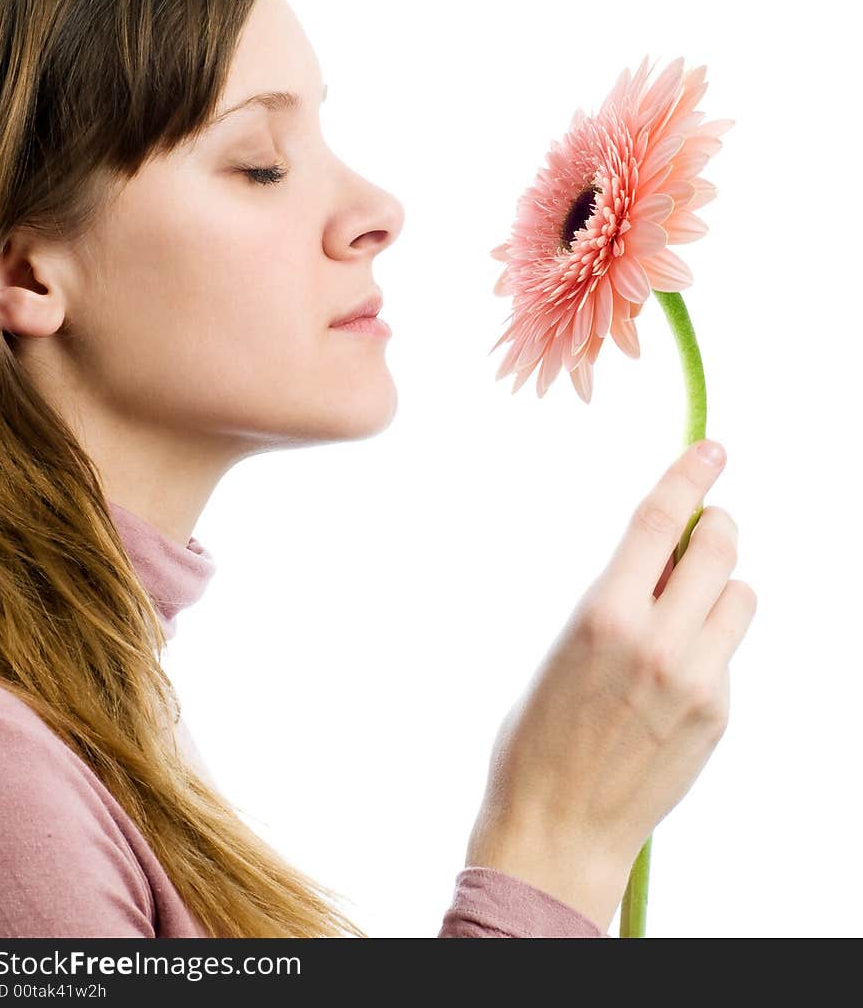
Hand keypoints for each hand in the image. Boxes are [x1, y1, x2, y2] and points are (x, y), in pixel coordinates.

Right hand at [465, 439, 756, 931]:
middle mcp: (657, 643)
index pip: (661, 523)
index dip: (689, 477)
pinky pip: (729, 650)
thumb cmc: (538, 734)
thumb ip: (615, 596)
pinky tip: (673, 673)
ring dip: (718, 586)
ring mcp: (695, 681)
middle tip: (705, 529)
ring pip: (739, 595)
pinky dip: (710, 641)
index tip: (711, 450)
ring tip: (686, 609)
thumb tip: (659, 554)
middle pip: (718, 548)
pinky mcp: (717, 714)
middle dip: (716, 527)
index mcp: (602, 616)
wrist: (559, 827)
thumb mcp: (562, 646)